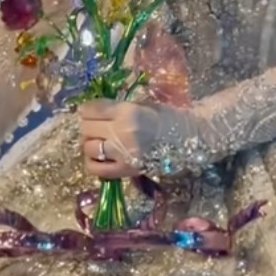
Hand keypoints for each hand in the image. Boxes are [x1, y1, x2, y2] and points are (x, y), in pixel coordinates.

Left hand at [79, 99, 194, 178]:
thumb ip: (118, 108)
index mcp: (127, 112)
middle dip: (89, 124)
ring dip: (90, 142)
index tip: (92, 109)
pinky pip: (96, 169)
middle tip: (96, 124)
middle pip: (87, 128)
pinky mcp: (125, 170)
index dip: (88, 108)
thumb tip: (96, 111)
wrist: (188, 138)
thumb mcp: (141, 105)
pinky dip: (93, 162)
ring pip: (89, 148)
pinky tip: (100, 156)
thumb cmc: (167, 116)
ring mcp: (122, 154)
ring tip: (100, 140)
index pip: (92, 109)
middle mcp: (121, 133)